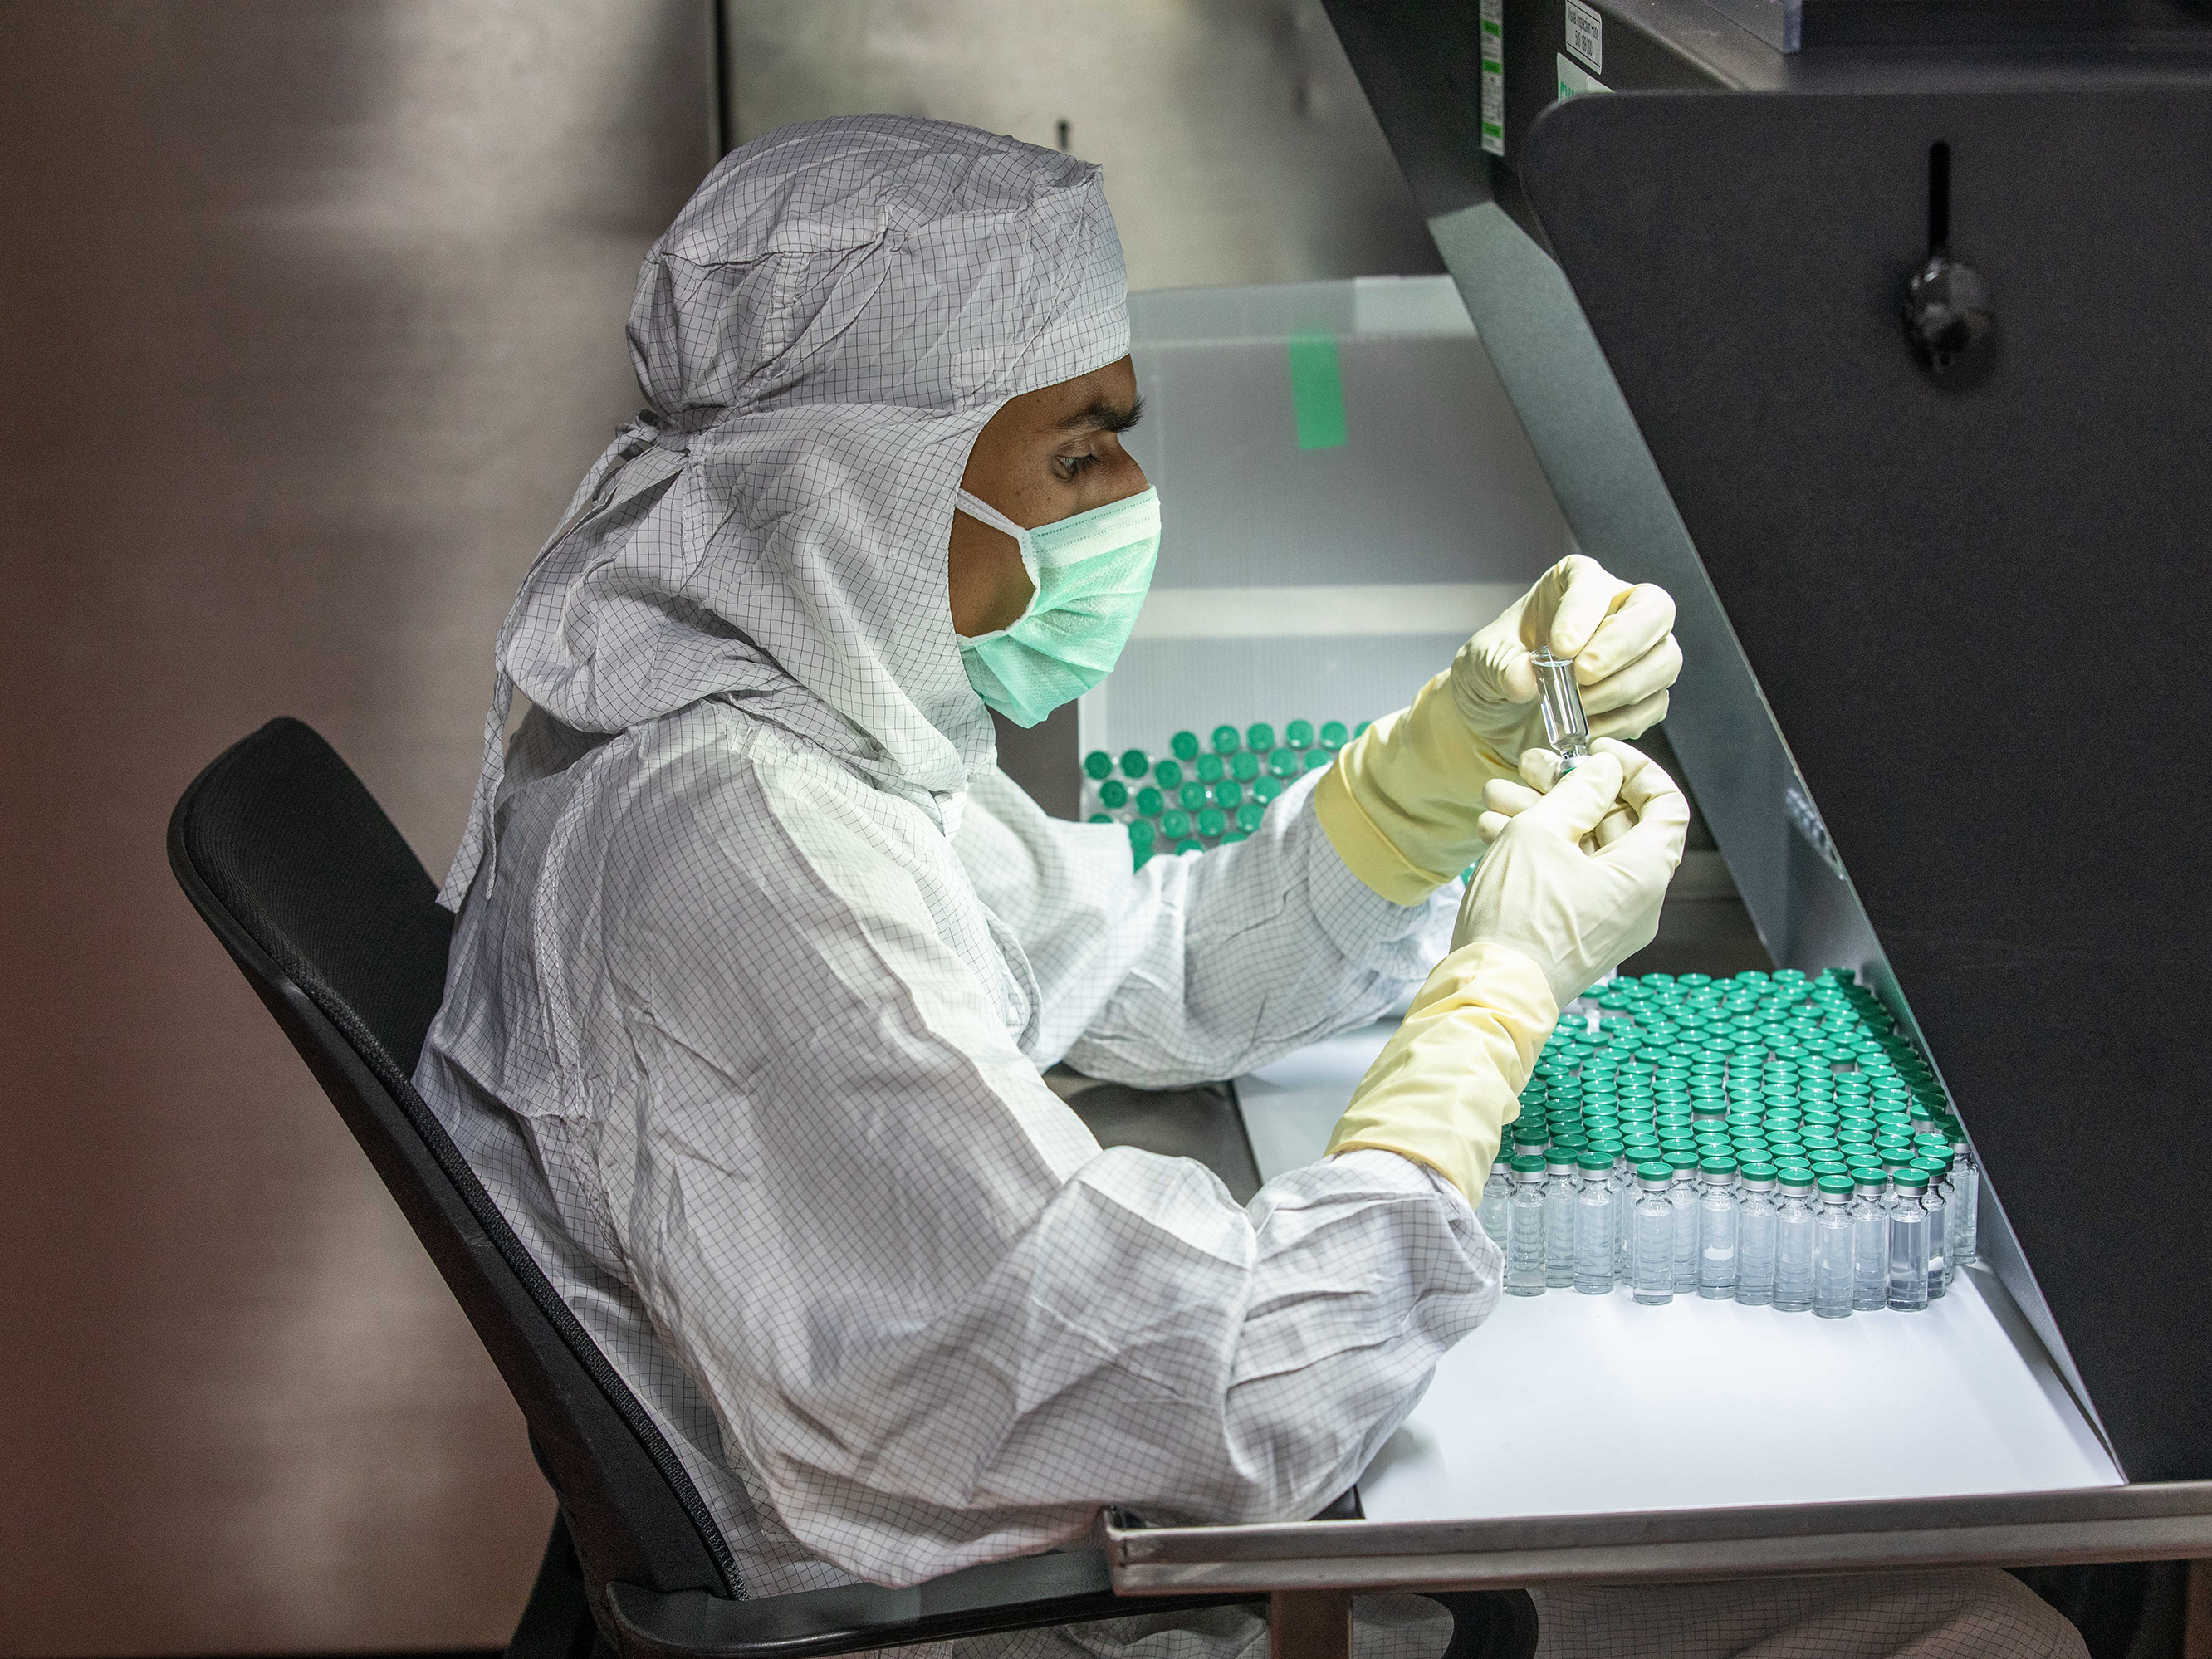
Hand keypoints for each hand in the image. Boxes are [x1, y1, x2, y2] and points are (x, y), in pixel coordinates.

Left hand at [1449, 556, 1680, 762]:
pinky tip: (1589, 726)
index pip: (1593, 583)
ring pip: (1664, 659)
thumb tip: (1524, 678)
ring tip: (1579, 705)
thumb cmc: (1495, 671)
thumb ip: (1500, 666)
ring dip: (1624, 687)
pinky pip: (1654, 704)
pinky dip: (1623, 719)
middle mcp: (1616, 609)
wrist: (1499, 716)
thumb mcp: (1480, 665)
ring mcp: (1639, 652)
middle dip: (1622, 645)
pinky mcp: (1644, 694)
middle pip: (1654, 610)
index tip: (1561, 647)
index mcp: (1573, 585)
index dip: (1583, 612)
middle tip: (1584, 674)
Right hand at [1453, 739, 1689, 1008]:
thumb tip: (1602, 773)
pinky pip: (1568, 878)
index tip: (1594, 755)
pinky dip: (1538, 851)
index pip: (1666, 804)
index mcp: (1644, 874)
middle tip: (1531, 769)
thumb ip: (1578, 793)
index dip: (1634, 769)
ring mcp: (1606, 921)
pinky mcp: (1576, 934)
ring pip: (1584, 849)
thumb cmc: (1517, 920)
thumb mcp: (1540, 834)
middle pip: (1617, 823)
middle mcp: (1636, 901)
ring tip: (1497, 796)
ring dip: (1544, 815)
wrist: (1489, 994)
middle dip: (1570, 789)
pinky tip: (1494, 830)